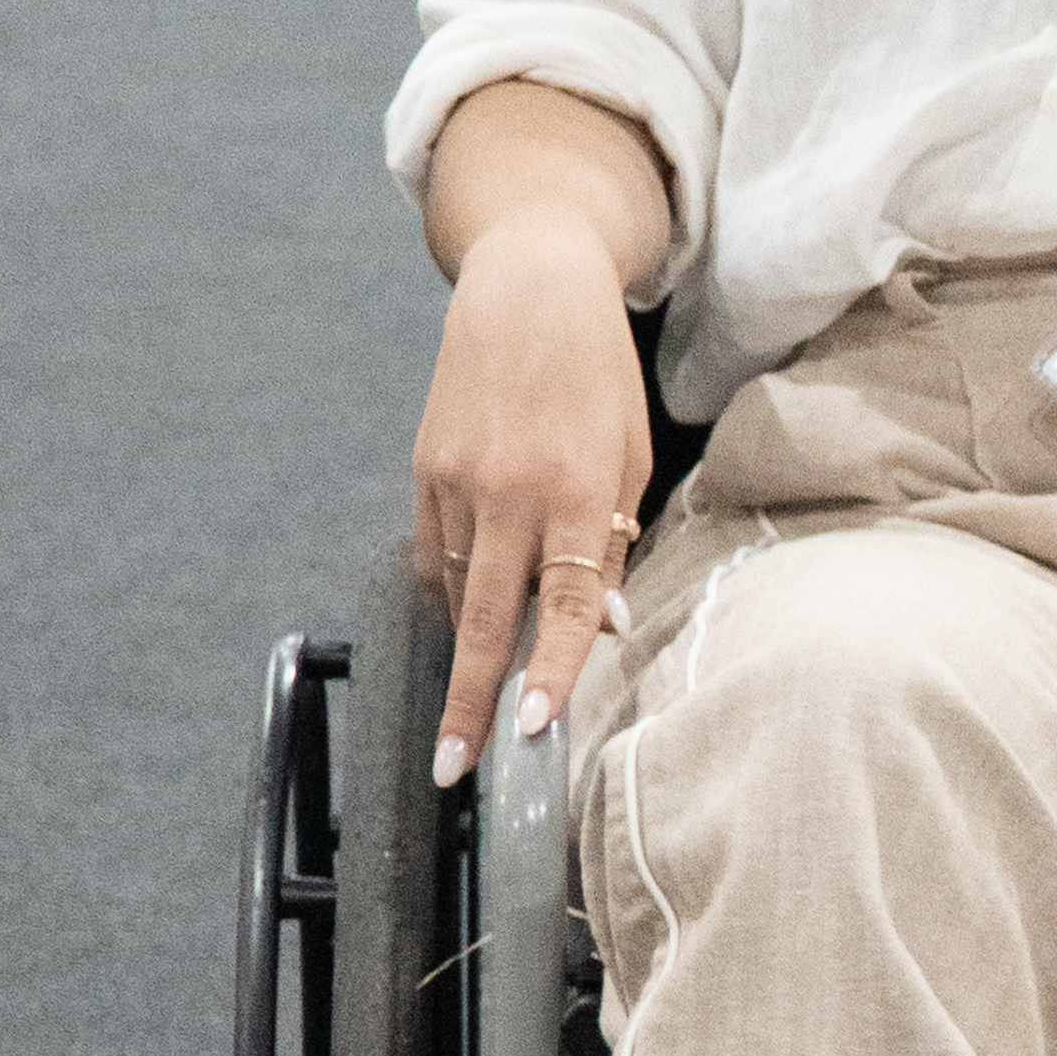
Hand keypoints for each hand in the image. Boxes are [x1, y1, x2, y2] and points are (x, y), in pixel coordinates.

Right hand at [411, 207, 653, 781]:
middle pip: (489, 618)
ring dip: (469, 650)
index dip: (550, 670)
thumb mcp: (633, 454)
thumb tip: (604, 626)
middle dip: (469, 701)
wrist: (530, 288)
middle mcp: (512, 491)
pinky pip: (434, 556)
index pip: (566, 601)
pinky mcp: (423, 471)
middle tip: (454, 767)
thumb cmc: (598, 377)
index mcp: (579, 489)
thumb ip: (616, 542)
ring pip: (458, 593)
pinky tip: (469, 611)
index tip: (532, 728)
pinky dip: (452, 592)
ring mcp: (458, 481)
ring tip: (475, 702)